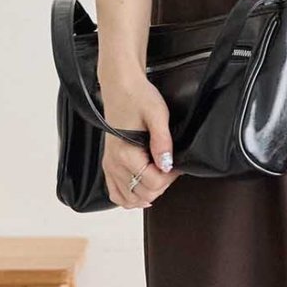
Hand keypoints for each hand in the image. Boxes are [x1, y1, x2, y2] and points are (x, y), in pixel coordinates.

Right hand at [97, 68, 179, 209]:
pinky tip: (142, 188)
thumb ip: (162, 142)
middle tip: (169, 168)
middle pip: (142, 194)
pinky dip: (129, 197)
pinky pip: (116, 193)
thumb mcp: (157, 114)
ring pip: (129, 199)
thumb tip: (167, 165)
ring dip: (147, 193)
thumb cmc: (137, 97)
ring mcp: (109, 166)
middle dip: (161, 185)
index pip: (152, 183)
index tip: (177, 164)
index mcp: (125, 153)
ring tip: (159, 177)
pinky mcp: (109, 164)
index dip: (171, 177)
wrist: (121, 87)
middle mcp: (114, 163)